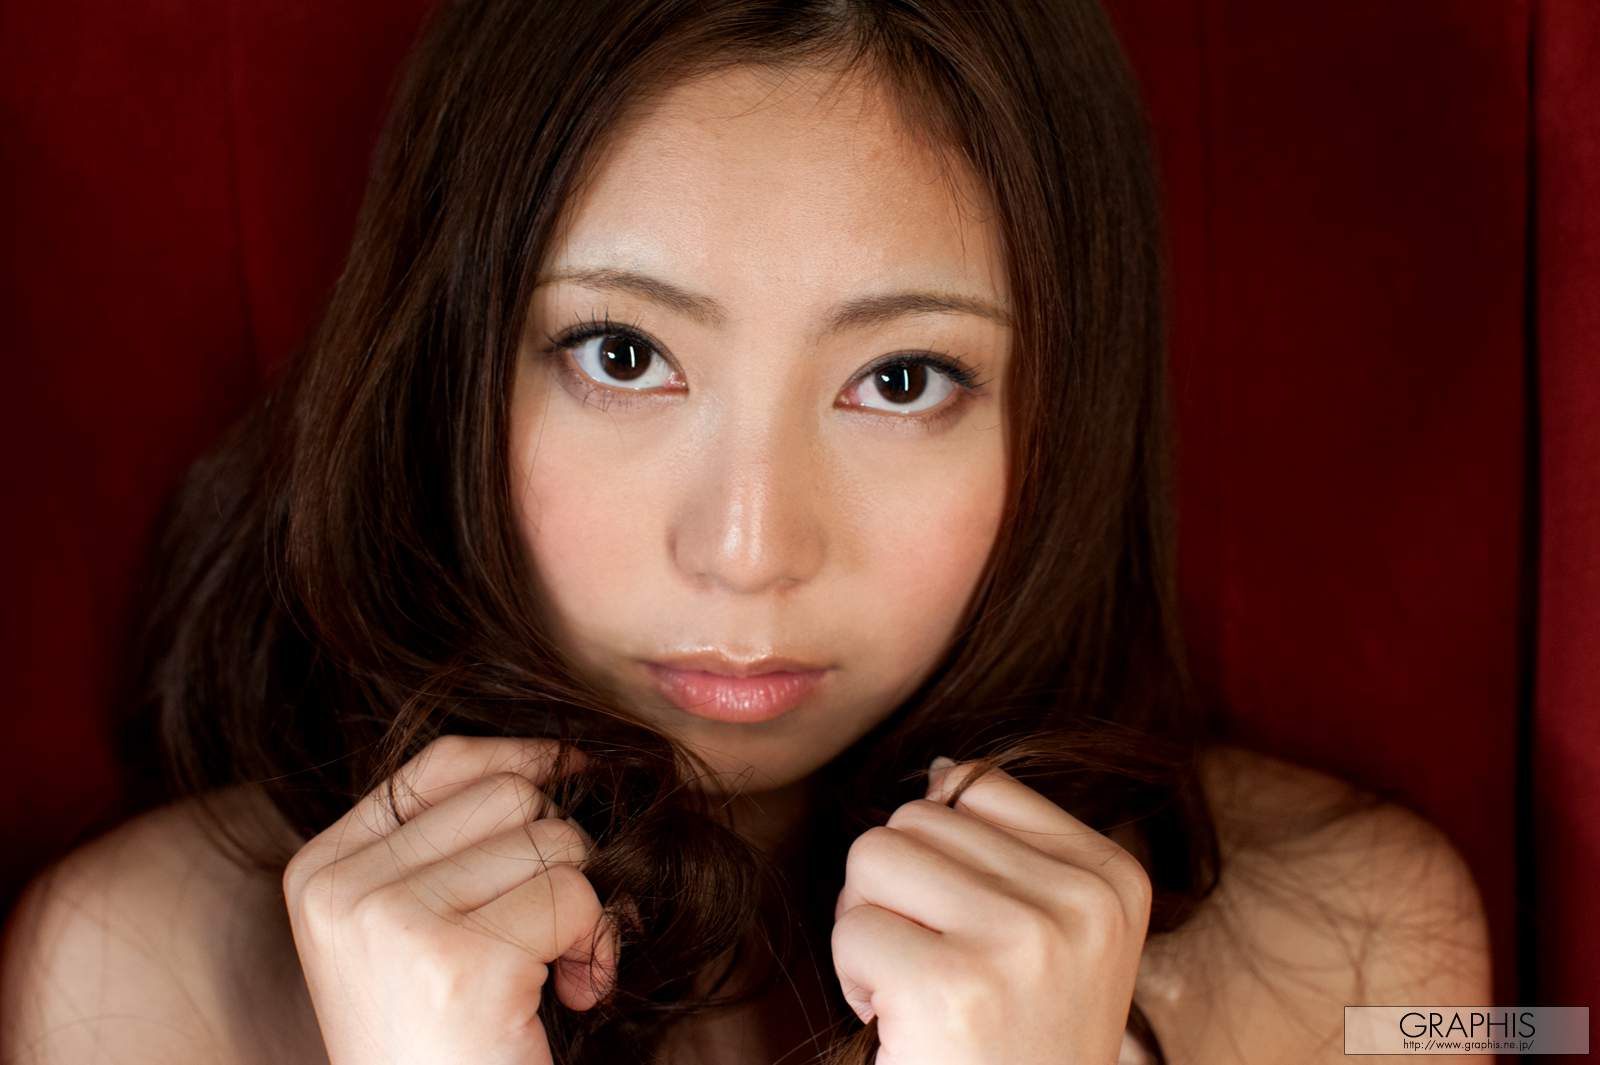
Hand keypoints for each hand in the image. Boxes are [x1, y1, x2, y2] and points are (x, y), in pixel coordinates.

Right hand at [281, 734, 619, 1064]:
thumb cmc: (448, 1042)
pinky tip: (570, 1000)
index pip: (442, 761)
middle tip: (549, 938)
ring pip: (552, 843)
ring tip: (551, 976)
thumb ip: (457, 845)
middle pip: (509, 794)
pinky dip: (597, 949)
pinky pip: (577, 900)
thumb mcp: (423, 930)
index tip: (575, 780)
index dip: (525, 759)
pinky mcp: (455, 960)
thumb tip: (561, 757)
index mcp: (320, 871)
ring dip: (582, 911)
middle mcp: (340, 888)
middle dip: (558, 858)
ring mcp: (390, 920)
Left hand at [830, 757, 1152, 1064]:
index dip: (944, 858)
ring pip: (873, 855)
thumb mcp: (1048, 939)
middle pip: (916, 817)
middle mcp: (1083, 903)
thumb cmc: (1013, 1044)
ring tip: (922, 993)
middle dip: (899, 893)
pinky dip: (855, 981)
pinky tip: (907, 1027)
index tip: (977, 937)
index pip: (976, 782)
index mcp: (1114, 879)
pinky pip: (851, 928)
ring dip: (871, 927)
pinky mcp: (954, 986)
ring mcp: (1024, 942)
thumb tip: (944, 769)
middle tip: (941, 975)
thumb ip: (1003, 850)